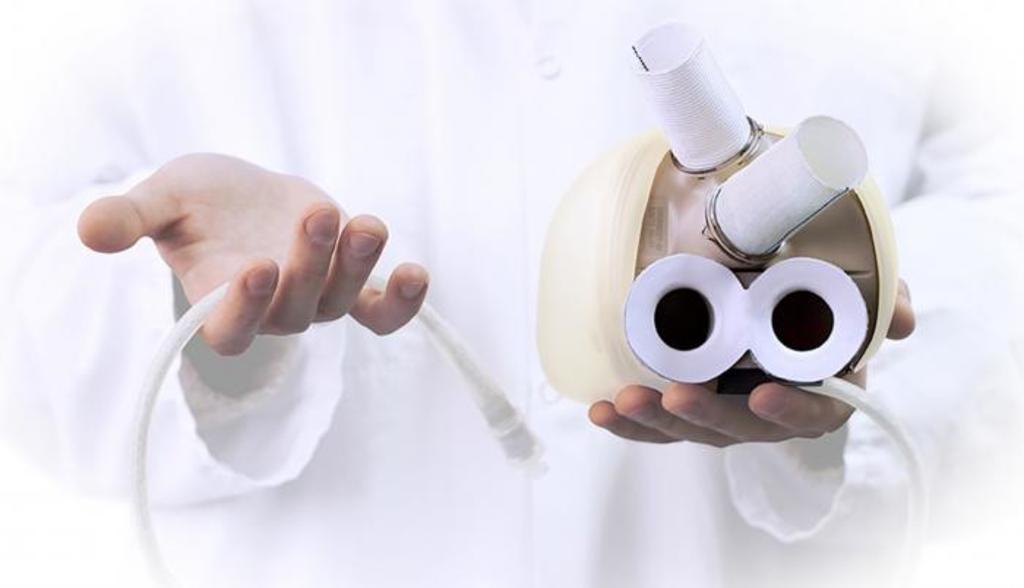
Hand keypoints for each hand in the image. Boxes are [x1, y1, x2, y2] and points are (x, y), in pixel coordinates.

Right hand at [78, 153, 427, 354]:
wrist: (245, 194)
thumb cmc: (198, 200)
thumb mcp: (164, 197)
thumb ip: (133, 218)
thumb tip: (88, 229)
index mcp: (219, 301)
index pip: (230, 328)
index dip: (244, 307)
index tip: (256, 267)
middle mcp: (271, 311)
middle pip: (295, 309)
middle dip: (310, 263)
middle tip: (317, 213)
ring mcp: (314, 300)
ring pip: (338, 301)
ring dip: (356, 265)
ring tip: (366, 224)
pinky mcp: (349, 282)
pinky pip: (379, 309)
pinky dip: (399, 299)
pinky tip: (415, 274)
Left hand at [589, 280, 914, 444]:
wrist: (776, 276)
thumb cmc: (819, 289)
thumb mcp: (857, 283)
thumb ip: (882, 297)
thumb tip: (902, 319)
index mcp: (820, 383)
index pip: (818, 412)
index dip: (793, 409)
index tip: (765, 394)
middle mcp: (771, 405)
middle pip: (742, 427)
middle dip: (705, 417)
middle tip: (674, 395)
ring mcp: (726, 406)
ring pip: (692, 428)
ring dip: (655, 422)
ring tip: (619, 403)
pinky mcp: (687, 399)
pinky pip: (659, 419)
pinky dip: (630, 420)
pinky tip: (599, 407)